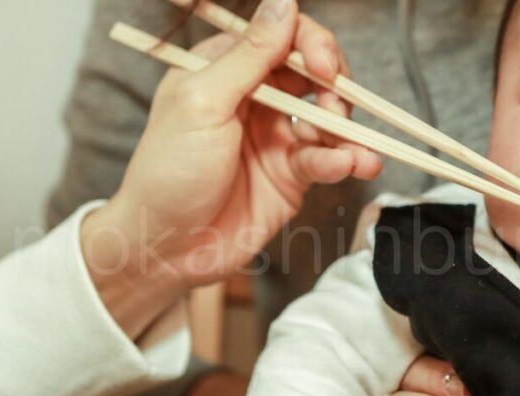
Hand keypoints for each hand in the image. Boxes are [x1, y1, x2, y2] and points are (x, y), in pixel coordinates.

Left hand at [81, 0, 381, 336]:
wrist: (165, 248)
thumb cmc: (168, 173)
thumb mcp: (204, 103)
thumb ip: (250, 55)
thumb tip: (283, 2)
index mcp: (224, 69)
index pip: (281, 37)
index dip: (312, 44)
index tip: (324, 67)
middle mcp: (254, 98)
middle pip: (314, 73)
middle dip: (335, 86)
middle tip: (337, 107)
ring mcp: (275, 137)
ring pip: (328, 118)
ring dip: (347, 129)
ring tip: (354, 149)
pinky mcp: (291, 176)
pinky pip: (327, 159)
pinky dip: (344, 160)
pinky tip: (352, 166)